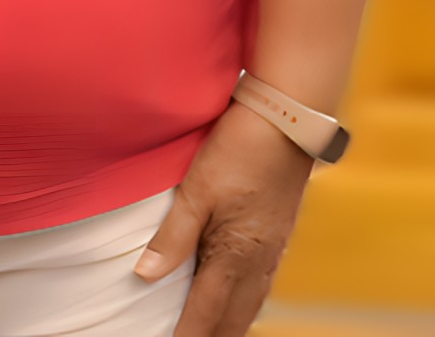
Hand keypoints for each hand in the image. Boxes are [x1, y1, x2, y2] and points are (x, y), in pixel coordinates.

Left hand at [133, 101, 315, 335]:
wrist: (289, 119)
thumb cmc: (240, 149)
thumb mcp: (198, 189)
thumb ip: (172, 236)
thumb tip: (145, 276)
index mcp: (238, 254)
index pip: (207, 311)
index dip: (186, 334)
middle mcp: (261, 260)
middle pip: (234, 317)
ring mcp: (274, 249)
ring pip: (251, 303)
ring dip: (230, 324)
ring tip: (213, 336)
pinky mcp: (278, 235)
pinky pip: (261, 284)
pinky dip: (246, 302)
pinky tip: (238, 300)